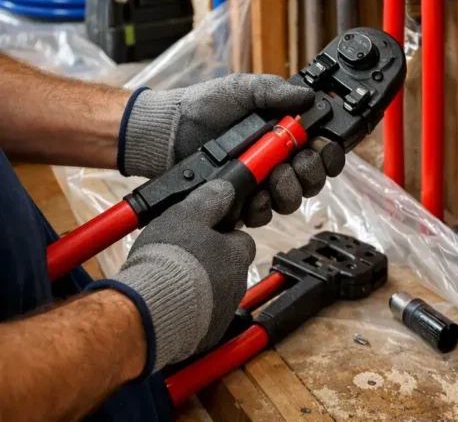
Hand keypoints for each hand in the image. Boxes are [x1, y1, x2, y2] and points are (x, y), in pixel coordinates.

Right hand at [113, 180, 253, 370]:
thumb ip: (209, 199)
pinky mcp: (206, 336)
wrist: (149, 311)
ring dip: (200, 287)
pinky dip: (190, 311)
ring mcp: (222, 313)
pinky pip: (202, 319)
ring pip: (216, 294)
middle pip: (229, 268)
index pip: (241, 240)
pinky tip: (169, 302)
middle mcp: (236, 285)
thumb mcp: (185, 215)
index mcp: (236, 254)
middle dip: (211, 263)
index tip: (204, 234)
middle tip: (184, 256)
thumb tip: (226, 188)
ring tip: (172, 281)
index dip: (222, 235)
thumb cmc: (169, 260)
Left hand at [119, 75, 344, 224]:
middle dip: (310, 173)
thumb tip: (309, 95)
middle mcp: (275, 160)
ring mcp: (259, 183)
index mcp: (282, 132)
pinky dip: (260, 207)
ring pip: (292, 200)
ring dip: (288, 190)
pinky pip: (263, 215)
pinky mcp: (240, 202)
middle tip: (295, 161)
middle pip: (312, 178)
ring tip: (271, 177)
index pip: (319, 148)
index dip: (328, 153)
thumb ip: (275, 92)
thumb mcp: (243, 89)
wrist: (169, 133)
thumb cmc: (205, 106)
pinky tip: (251, 196)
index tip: (323, 148)